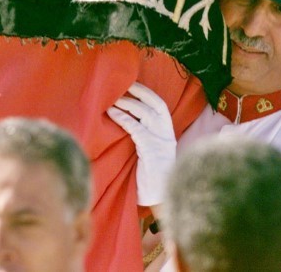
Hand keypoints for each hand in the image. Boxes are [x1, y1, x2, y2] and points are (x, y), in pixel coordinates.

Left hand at [107, 82, 176, 206]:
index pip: (160, 104)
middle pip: (154, 104)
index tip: (132, 83)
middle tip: (120, 85)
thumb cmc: (152, 174)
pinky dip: (124, 118)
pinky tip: (112, 114)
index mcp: (168, 131)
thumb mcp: (153, 150)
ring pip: (144, 113)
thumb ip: (146, 134)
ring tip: (112, 99)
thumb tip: (129, 117)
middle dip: (138, 92)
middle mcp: (167, 133)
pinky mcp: (151, 150)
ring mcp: (160, 140)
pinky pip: (136, 128)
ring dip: (127, 103)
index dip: (146, 93)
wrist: (160, 196)